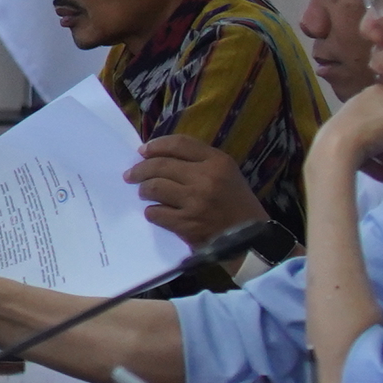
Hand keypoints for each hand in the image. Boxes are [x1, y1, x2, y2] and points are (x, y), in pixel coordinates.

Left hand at [127, 135, 266, 250]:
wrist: (251, 238)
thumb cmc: (236, 203)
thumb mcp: (226, 173)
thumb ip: (198, 160)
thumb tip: (157, 155)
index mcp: (217, 162)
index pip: (179, 144)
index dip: (156, 145)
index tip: (143, 151)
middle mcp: (205, 178)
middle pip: (160, 165)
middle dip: (140, 169)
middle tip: (131, 175)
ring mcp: (195, 201)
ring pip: (154, 187)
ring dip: (143, 190)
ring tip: (144, 193)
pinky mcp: (187, 224)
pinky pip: (156, 213)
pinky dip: (151, 212)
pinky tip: (155, 212)